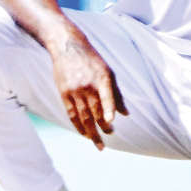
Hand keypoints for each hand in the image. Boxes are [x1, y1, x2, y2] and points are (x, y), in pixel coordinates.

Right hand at [50, 30, 127, 149]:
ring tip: (98, 143)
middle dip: (103, 127)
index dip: (108, 108)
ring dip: (91, 132)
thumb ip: (116, 93)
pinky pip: (72, 114)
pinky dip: (78, 126)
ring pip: (84, 116)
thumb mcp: (108, 72)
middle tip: (110, 135)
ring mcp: (75, 90)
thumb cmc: (92, 61)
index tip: (111, 121)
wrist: (68, 47)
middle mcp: (88, 85)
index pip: (106, 95)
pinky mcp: (64, 94)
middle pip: (95, 111)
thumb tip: (126, 114)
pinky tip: (85, 134)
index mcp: (102, 77)